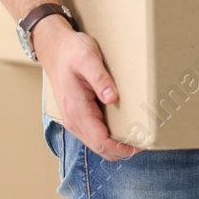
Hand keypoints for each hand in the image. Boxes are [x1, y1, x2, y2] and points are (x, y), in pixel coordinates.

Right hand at [35, 15, 141, 161]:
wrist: (54, 49)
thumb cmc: (71, 52)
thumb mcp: (87, 58)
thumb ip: (99, 78)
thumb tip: (112, 97)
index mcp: (76, 110)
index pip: (101, 141)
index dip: (122, 147)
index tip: (140, 143)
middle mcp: (73, 120)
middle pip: (101, 148)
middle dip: (122, 149)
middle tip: (144, 140)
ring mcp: (74, 120)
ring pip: (97, 144)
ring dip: (116, 145)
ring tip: (136, 135)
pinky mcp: (77, 117)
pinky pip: (94, 135)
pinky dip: (109, 137)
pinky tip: (122, 127)